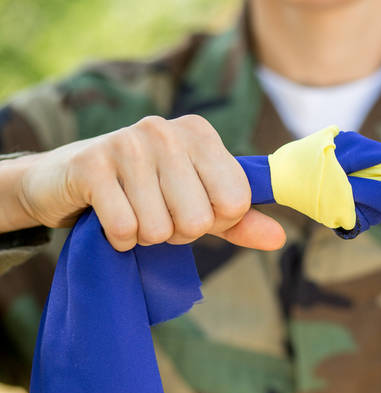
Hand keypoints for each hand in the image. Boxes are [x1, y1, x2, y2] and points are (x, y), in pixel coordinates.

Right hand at [15, 115, 285, 250]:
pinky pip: (125, 229)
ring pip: (160, 229)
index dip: (217, 220)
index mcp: (200, 133)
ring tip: (132, 211)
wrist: (67, 181)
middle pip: (199, 219)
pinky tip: (109, 218)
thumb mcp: (198, 202)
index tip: (192, 208)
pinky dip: (119, 239)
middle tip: (157, 214)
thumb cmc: (145, 191)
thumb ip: (238, 220)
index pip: (237, 201)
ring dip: (146, 236)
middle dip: (178, 232)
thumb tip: (279, 238)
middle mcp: (166, 130)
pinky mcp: (91, 165)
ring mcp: (127, 144)